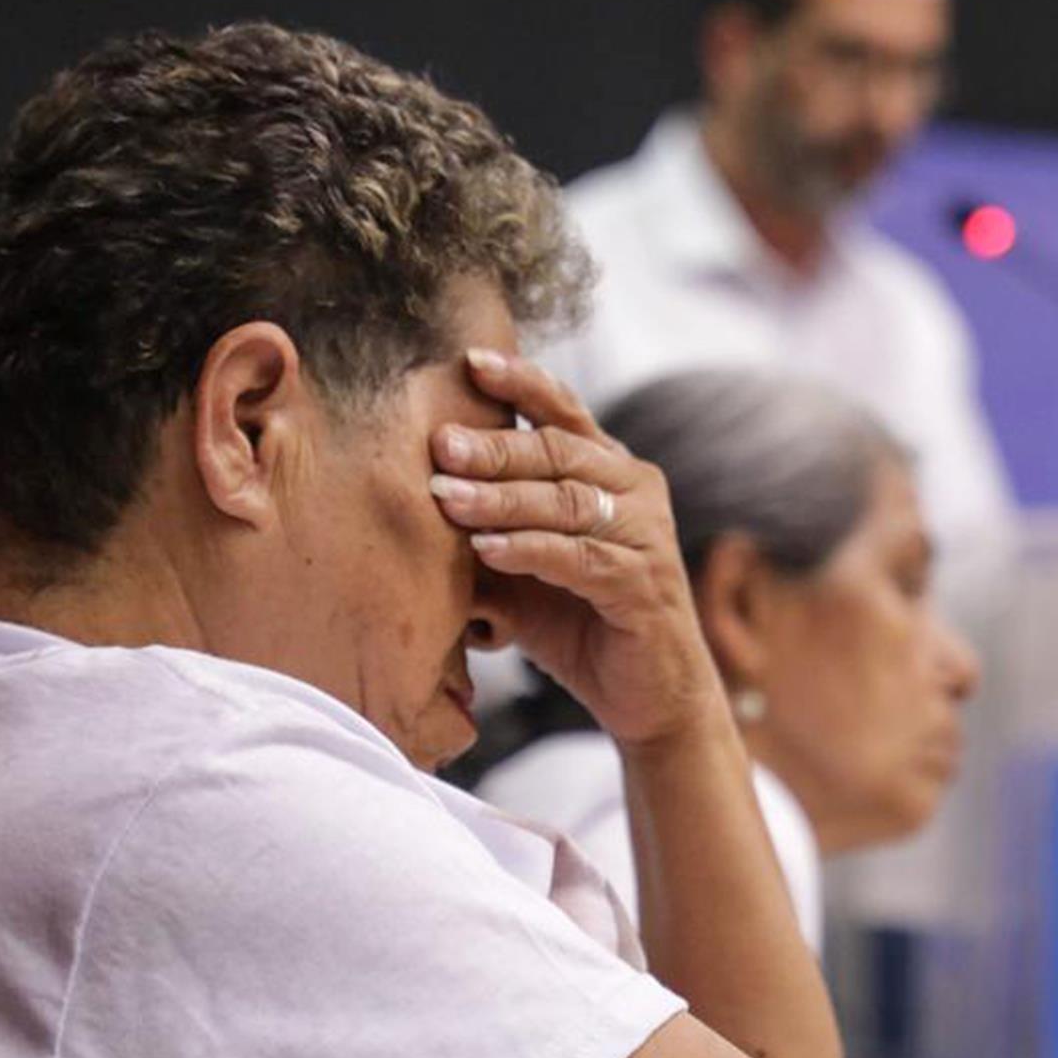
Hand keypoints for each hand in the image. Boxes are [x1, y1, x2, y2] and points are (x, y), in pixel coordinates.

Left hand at [429, 349, 726, 747]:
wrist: (649, 697)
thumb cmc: (581, 625)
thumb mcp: (524, 569)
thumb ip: (487, 529)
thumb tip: (409, 497)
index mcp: (610, 471)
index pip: (564, 413)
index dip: (521, 382)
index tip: (470, 360)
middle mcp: (636, 490)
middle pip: (559, 451)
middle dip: (495, 444)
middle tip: (439, 443)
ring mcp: (646, 535)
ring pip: (567, 500)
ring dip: (502, 497)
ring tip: (447, 496)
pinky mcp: (644, 585)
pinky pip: (580, 558)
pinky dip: (531, 550)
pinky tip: (487, 549)